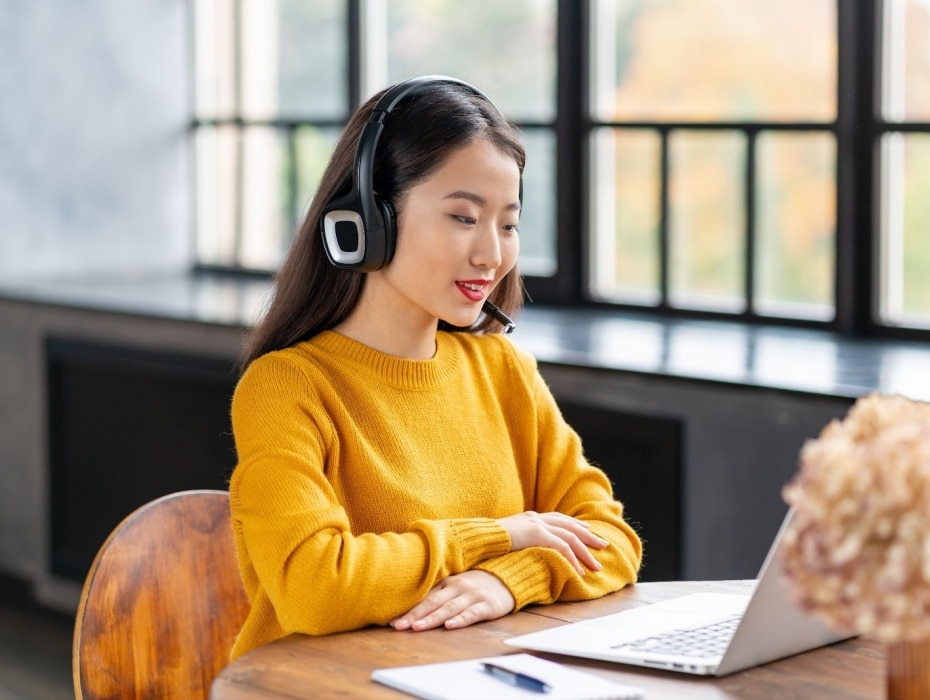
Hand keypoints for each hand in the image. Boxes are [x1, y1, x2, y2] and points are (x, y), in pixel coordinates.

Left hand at [390, 570, 514, 631]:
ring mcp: (473, 595)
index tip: (394, 621)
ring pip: (449, 608)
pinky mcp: (488, 605)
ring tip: (417, 627)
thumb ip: (440, 593)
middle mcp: (458, 587)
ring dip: (432, 618)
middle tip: (399, 626)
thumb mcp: (458, 584)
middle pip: (433, 602)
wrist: (508, 576)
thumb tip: (414, 607)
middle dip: (415, 615)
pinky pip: (472, 613)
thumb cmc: (479, 583)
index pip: (426, 598)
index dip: (410, 609)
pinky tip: (450, 626)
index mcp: (448, 583)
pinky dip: (461, 619)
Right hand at [496, 511, 608, 575]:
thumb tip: (526, 549)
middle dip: (588, 537)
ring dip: (585, 553)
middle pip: (569, 526)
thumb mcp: (508, 538)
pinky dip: (572, 560)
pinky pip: (561, 548)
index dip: (575, 526)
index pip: (559, 519)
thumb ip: (520, 540)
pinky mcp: (537, 534)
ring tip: (596, 566)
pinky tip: (579, 571)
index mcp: (531, 517)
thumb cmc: (488, 542)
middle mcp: (537, 518)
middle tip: (603, 545)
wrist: (478, 537)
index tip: (587, 532)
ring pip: (570, 538)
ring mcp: (537, 525)